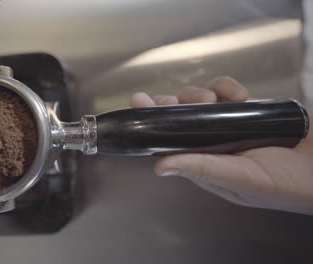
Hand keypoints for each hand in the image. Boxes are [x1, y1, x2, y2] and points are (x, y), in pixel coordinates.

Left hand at [131, 77, 312, 214]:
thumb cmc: (287, 184)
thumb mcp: (239, 179)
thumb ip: (201, 169)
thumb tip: (160, 167)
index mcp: (204, 164)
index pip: (168, 141)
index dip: (152, 121)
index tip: (139, 102)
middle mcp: (212, 145)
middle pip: (179, 117)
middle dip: (174, 103)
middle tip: (177, 101)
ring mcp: (229, 127)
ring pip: (200, 101)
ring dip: (201, 94)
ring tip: (214, 100)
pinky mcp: (247, 112)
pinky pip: (227, 92)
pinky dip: (227, 87)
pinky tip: (238, 94)